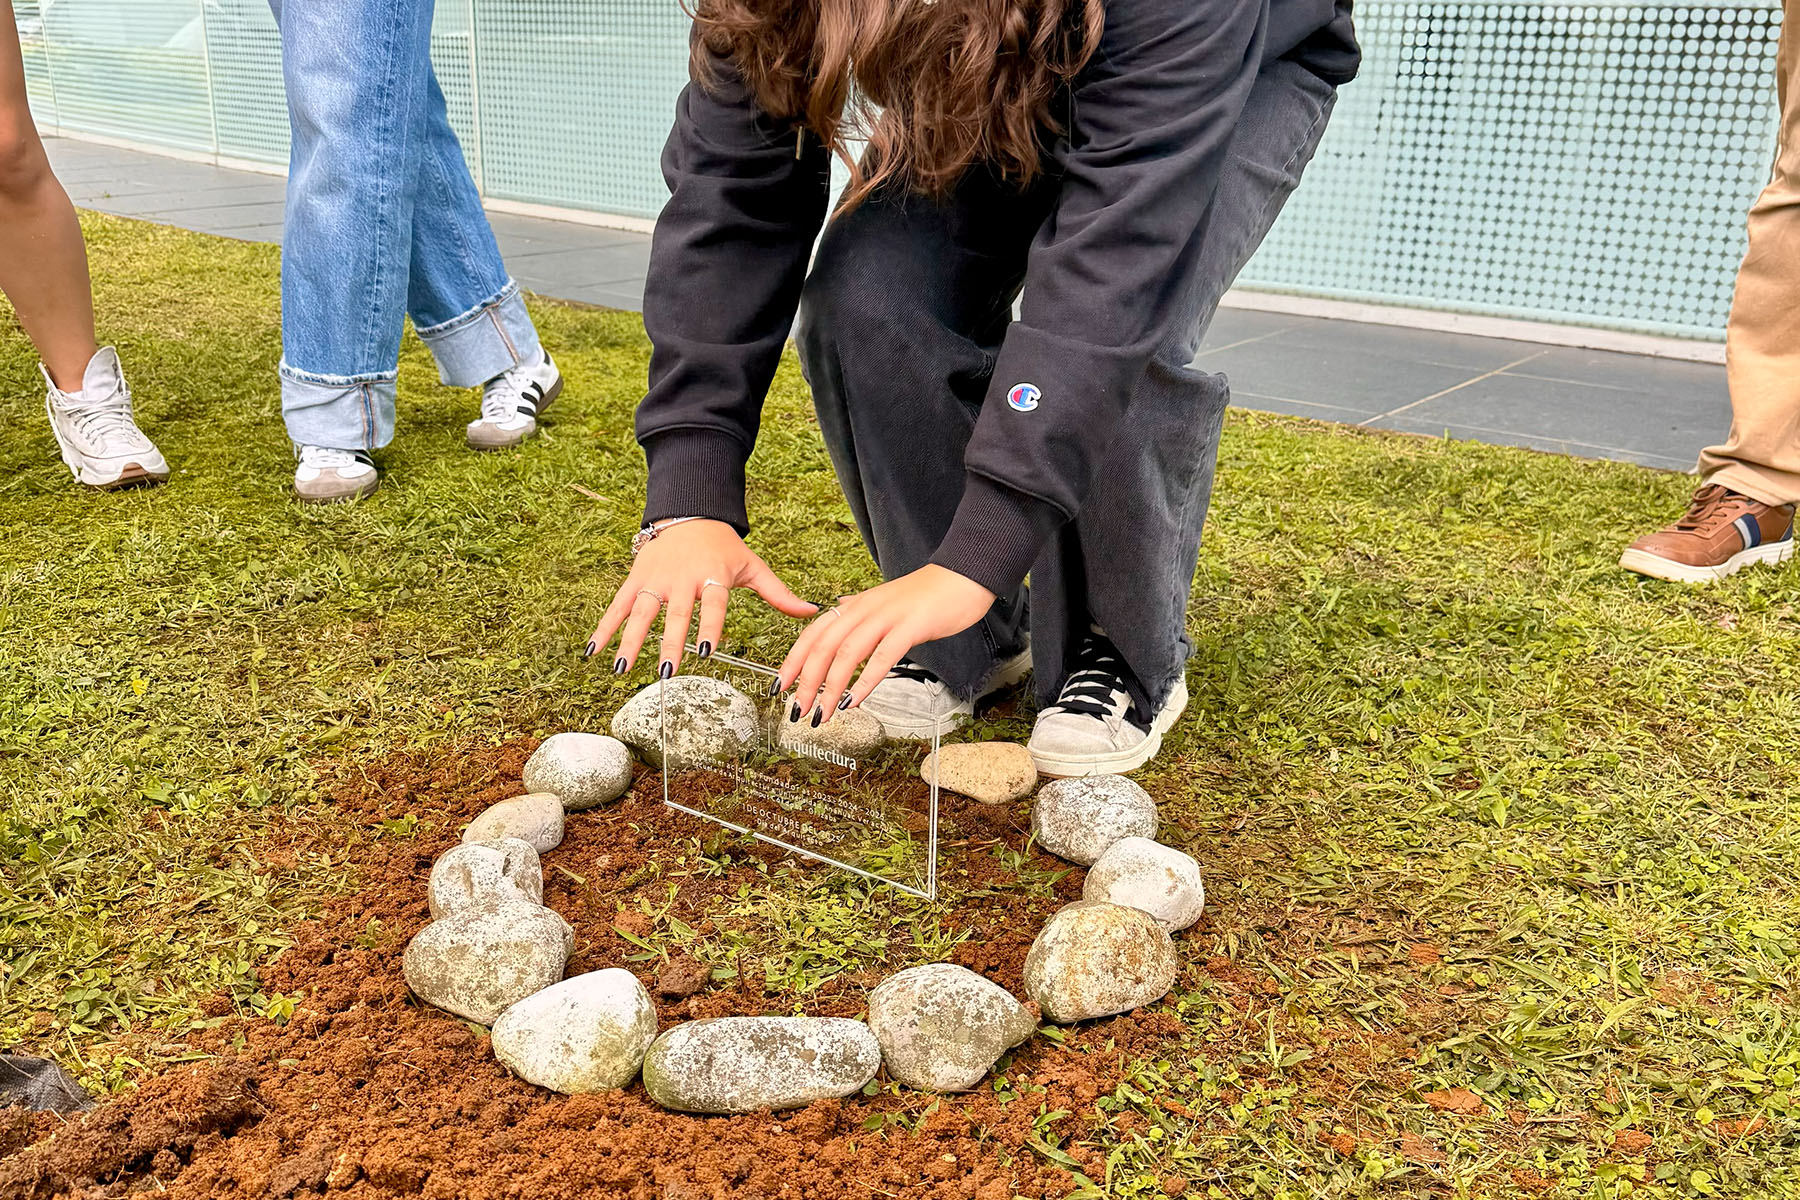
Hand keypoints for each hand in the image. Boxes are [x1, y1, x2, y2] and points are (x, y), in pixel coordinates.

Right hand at [588, 520, 815, 674]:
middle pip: (675, 614)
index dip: (710, 625)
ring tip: (622, 669)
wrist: (690, 511)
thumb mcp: (752, 566)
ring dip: (630, 640)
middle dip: (670, 643)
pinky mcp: (636, 578)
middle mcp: (682, 577)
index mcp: (713, 575)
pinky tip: (593, 651)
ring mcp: (656, 578)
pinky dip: (604, 628)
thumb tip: (814, 612)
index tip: (705, 651)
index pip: (713, 604)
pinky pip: (617, 605)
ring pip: (641, 612)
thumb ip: (779, 593)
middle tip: (667, 671)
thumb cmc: (725, 547)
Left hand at [776, 565, 995, 725]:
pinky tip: (855, 700)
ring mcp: (886, 617)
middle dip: (806, 682)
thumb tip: (838, 610)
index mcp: (856, 606)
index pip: (813, 633)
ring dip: (830, 688)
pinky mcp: (910, 627)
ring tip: (823, 713)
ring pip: (847, 654)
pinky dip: (865, 681)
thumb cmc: (928, 594)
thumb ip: (860, 608)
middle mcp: (865, 609)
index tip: (779, 685)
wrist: (963, 575)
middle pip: (823, 646)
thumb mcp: (885, 599)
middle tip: (797, 709)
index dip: (792, 660)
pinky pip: (881, 657)